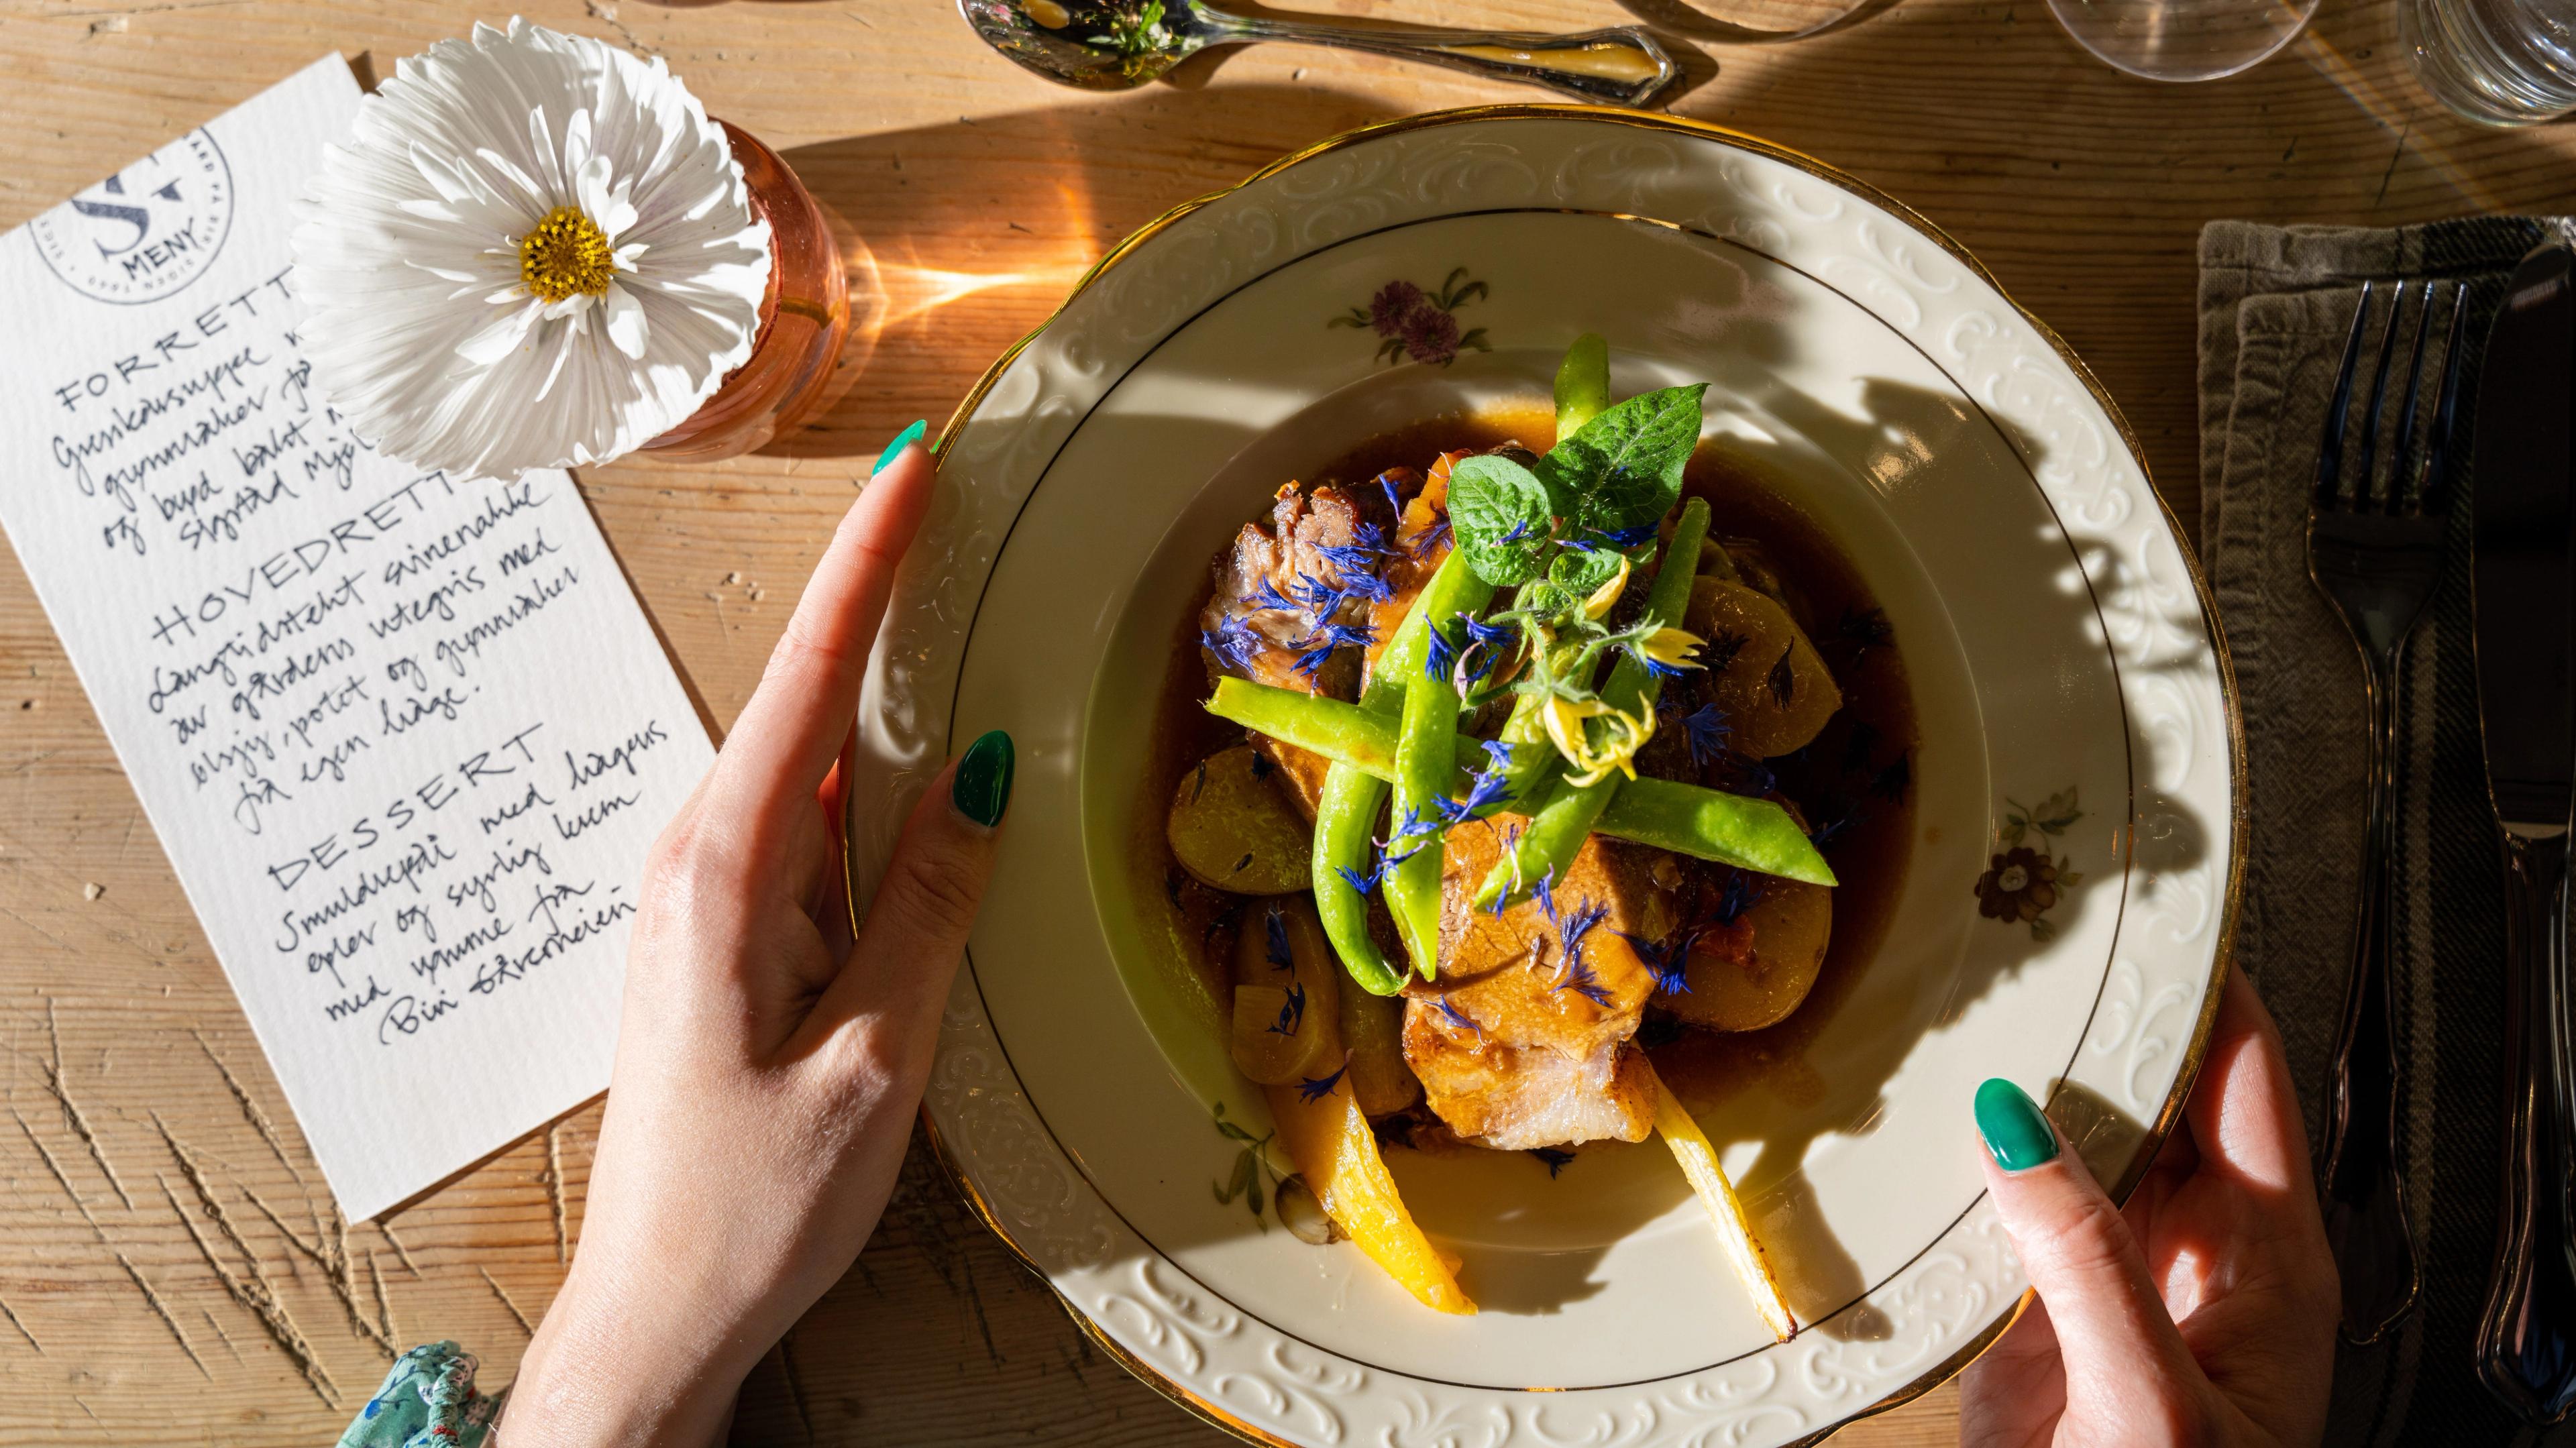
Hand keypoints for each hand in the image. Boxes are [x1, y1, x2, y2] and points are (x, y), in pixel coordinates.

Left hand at [499, 440, 1013, 1447]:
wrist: (661, 1307)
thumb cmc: (761, 1199)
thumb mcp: (877, 1055)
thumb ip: (931, 902)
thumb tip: (984, 771)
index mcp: (729, 873)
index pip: (808, 680)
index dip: (864, 566)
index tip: (908, 470)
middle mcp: (703, 863)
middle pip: (811, 705)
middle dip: (882, 609)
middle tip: (952, 513)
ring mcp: (709, 898)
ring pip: (818, 776)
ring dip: (886, 716)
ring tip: (960, 660)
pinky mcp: (726, 937)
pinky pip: (811, 838)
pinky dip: (871, 802)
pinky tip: (922, 804)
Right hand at [1961, 968, 2338, 1447]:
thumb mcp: (2151, 1398)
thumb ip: (2087, 1263)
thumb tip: (2017, 1132)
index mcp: (2268, 1264)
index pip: (2247, 1084)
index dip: (2210, 996)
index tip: (2157, 922)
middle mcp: (2194, 1255)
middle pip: (2156, 1099)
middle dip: (2106, 1023)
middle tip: (2043, 948)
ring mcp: (2112, 1278)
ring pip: (2077, 1144)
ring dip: (2032, 1087)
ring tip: (1979, 1012)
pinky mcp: (2036, 1312)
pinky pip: (2007, 1208)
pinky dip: (1972, 1161)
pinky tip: (1933, 1123)